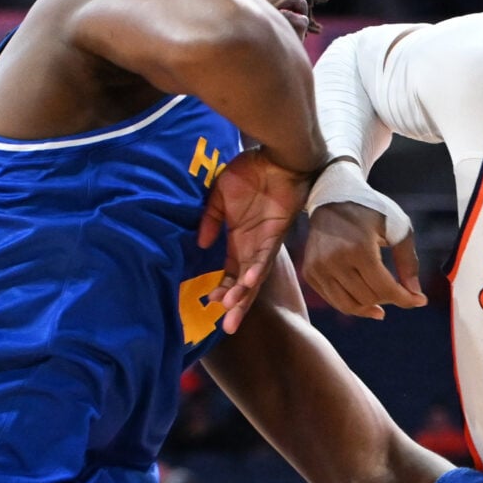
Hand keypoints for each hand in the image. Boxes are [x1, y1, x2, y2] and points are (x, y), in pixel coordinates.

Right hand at [199, 149, 316, 332]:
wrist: (280, 155)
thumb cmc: (252, 171)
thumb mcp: (220, 194)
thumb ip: (211, 218)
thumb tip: (202, 243)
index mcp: (238, 239)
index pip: (230, 272)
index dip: (222, 289)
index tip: (209, 304)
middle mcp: (253, 246)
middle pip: (244, 283)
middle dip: (236, 305)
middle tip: (226, 327)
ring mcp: (265, 241)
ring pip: (255, 275)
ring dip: (245, 294)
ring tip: (233, 312)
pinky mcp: (276, 232)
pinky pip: (265, 255)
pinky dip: (256, 269)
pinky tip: (248, 283)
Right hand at [302, 198, 426, 321]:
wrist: (333, 198)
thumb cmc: (371, 210)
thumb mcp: (398, 228)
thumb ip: (409, 262)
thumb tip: (416, 296)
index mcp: (359, 247)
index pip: (385, 288)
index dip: (405, 299)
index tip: (420, 301)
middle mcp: (334, 260)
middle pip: (368, 298)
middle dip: (390, 299)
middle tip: (400, 292)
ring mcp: (318, 267)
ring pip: (349, 306)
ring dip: (370, 307)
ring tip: (383, 303)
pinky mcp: (310, 272)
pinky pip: (334, 300)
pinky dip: (352, 304)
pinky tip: (365, 300)